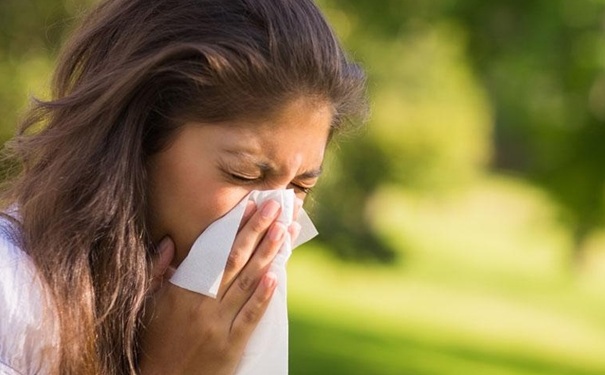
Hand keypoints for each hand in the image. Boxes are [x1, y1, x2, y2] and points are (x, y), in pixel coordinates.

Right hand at [139, 199, 300, 374]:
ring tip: (282, 230)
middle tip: (275, 207)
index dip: (233, 228)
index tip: (249, 206)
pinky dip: (263, 297)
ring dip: (267, 255)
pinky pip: (250, 317)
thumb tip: (169, 242)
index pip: (212, 251)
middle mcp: (202, 304)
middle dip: (257, 230)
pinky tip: (276, 276)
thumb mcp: (148, 304)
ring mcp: (218, 325)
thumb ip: (157, 271)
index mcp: (181, 290)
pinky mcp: (231, 345)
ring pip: (247, 283)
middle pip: (234, 261)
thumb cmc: (154, 341)